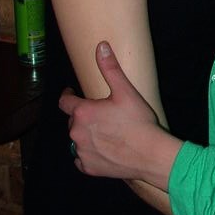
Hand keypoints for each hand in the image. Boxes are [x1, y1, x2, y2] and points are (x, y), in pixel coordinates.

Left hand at [59, 41, 176, 184]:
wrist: (149, 154)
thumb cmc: (138, 121)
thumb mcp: (125, 91)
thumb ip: (110, 68)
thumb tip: (101, 46)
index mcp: (83, 113)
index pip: (65, 102)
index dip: (68, 95)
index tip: (72, 92)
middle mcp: (76, 133)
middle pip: (73, 121)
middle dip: (82, 115)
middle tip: (100, 113)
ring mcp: (81, 153)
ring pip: (77, 140)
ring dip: (85, 134)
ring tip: (103, 131)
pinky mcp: (88, 168)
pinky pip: (81, 159)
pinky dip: (88, 153)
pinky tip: (102, 149)